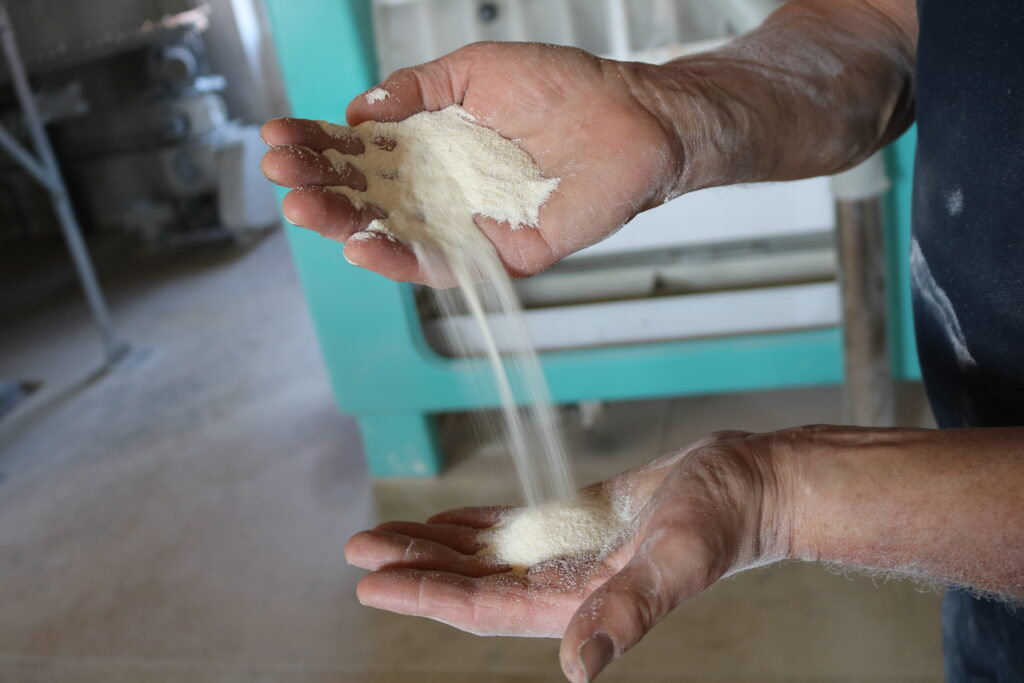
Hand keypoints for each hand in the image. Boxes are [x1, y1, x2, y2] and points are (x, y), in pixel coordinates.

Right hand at [260, 41, 683, 284]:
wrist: (632, 117)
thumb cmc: (563, 87)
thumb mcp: (475, 71)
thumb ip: (417, 89)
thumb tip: (358, 111)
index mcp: (434, 148)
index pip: (361, 154)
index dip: (317, 148)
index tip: (276, 138)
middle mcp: (445, 191)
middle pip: (368, 198)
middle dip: (319, 187)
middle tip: (279, 175)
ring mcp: (470, 225)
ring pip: (396, 235)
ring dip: (345, 226)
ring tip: (303, 208)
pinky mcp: (502, 254)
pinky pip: (447, 265)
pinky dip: (403, 259)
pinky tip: (363, 244)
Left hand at [345, 430, 791, 681]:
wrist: (750, 485)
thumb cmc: (721, 519)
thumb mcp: (675, 558)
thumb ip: (628, 609)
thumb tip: (580, 668)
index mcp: (576, 602)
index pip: (480, 606)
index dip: (422, 593)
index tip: (369, 578)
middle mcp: (563, 585)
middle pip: (469, 580)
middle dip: (412, 566)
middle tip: (356, 547)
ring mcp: (567, 554)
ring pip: (484, 555)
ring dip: (433, 545)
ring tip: (384, 532)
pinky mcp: (577, 524)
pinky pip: (512, 530)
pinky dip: (473, 527)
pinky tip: (444, 524)